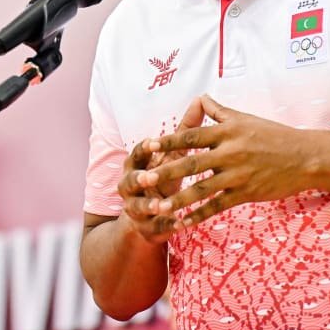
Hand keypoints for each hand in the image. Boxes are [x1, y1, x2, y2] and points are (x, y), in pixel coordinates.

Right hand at [116, 99, 210, 243]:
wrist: (148, 216)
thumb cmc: (164, 176)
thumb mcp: (172, 155)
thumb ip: (185, 131)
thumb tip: (200, 100)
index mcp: (134, 165)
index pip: (136, 154)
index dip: (143, 149)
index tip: (153, 141)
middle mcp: (129, 186)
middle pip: (129, 181)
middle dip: (139, 179)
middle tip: (150, 177)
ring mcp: (134, 209)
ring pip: (138, 207)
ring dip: (150, 206)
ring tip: (163, 205)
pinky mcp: (145, 229)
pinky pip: (155, 228)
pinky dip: (166, 226)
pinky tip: (181, 224)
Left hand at [140, 95, 312, 230]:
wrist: (306, 157)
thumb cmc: (274, 135)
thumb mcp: (245, 118)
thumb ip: (219, 111)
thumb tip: (199, 97)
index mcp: (227, 133)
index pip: (192, 136)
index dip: (168, 142)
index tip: (147, 146)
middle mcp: (230, 153)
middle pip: (192, 164)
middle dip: (166, 173)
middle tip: (142, 180)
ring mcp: (238, 176)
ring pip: (202, 190)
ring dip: (178, 200)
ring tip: (157, 206)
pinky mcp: (246, 194)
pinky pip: (218, 206)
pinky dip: (199, 216)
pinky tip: (182, 222)